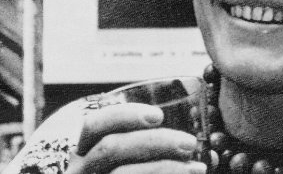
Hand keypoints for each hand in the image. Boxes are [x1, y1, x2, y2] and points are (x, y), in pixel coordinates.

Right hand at [66, 102, 206, 173]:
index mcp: (84, 153)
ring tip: (196, 169)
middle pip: (111, 148)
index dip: (124, 116)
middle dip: (154, 141)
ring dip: (164, 168)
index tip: (159, 115)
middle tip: (189, 143)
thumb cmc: (130, 173)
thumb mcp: (132, 162)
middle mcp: (81, 172)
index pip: (93, 125)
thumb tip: (202, 150)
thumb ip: (156, 152)